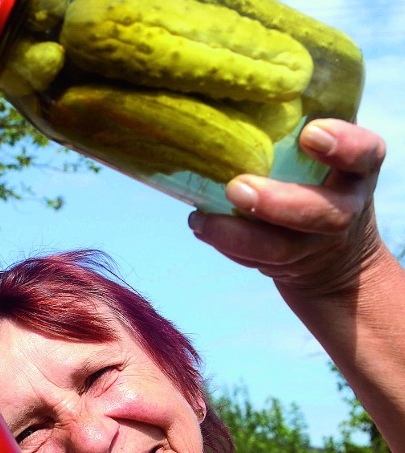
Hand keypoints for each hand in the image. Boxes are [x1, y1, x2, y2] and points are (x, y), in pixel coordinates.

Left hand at [188, 119, 387, 294]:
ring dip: (239, 235)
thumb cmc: (319, 175)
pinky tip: (201, 227)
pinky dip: (227, 246)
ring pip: (283, 249)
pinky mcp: (289, 266)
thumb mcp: (327, 149)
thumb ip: (297, 123)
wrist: (334, 249)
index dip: (342, 146)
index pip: (364, 154)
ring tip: (201, 219)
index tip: (310, 133)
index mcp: (359, 168)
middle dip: (277, 203)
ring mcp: (316, 244)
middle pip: (321, 213)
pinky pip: (258, 262)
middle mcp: (345, 209)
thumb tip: (234, 74)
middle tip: (236, 187)